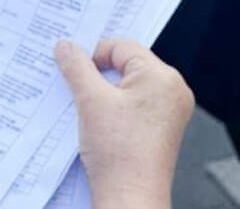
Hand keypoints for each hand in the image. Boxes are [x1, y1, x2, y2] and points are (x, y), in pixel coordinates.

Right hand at [55, 39, 192, 208]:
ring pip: (129, 86)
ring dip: (104, 92)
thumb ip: (77, 66)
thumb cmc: (120, 154)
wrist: (130, 197)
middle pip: (127, 65)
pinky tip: (98, 120)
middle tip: (76, 85)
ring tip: (87, 107)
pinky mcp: (162, 128)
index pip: (122, 47)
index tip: (73, 65)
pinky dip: (115, 107)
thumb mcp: (90, 100)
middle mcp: (173, 91)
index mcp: (163, 77)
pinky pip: (135, 105)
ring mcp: (170, 111)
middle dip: (99, 74)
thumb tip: (66, 46)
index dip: (94, 53)